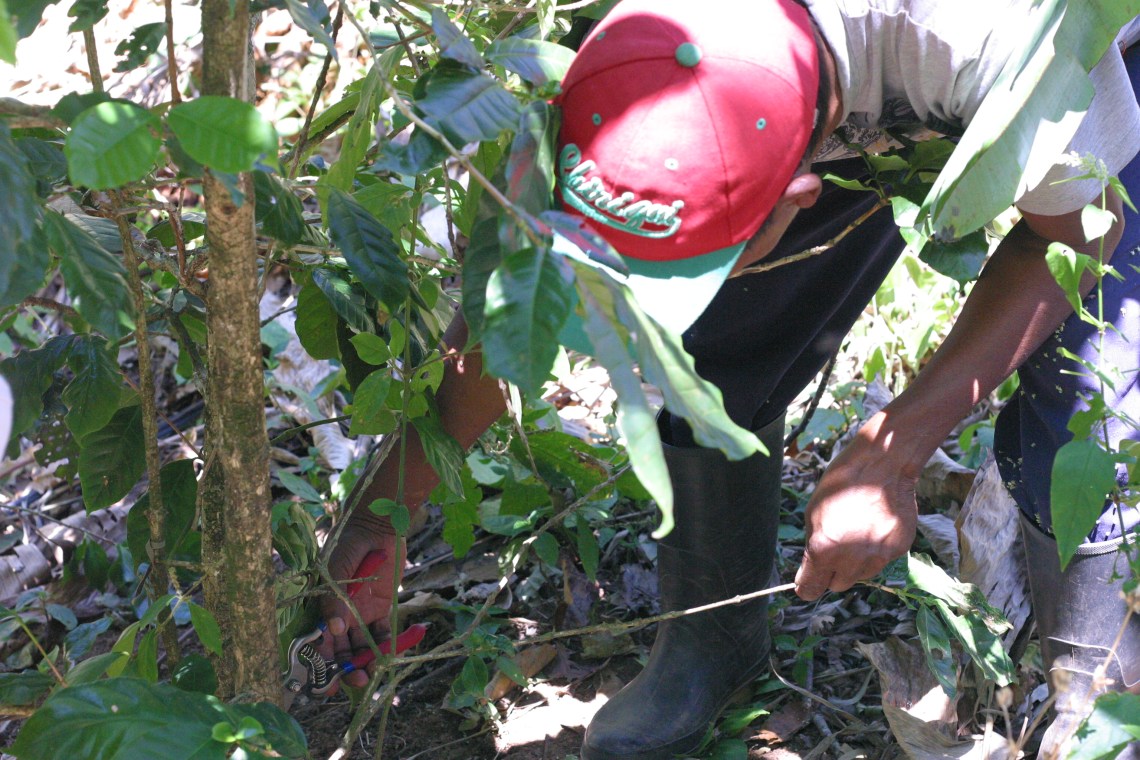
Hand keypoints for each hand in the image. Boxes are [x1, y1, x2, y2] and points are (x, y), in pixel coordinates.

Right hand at [317, 514, 403, 690]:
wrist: (377, 526)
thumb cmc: (349, 544)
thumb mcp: (335, 571)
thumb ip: (334, 599)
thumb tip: (332, 630)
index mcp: (323, 608)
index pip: (318, 641)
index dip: (320, 664)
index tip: (325, 683)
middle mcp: (342, 615)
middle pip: (341, 650)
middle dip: (346, 669)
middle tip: (355, 681)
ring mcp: (362, 614)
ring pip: (362, 646)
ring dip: (366, 662)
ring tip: (371, 674)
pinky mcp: (383, 609)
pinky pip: (385, 633)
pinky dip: (389, 645)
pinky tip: (391, 655)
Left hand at [794, 412, 918, 599]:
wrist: (883, 465)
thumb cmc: (842, 483)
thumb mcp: (813, 513)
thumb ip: (811, 546)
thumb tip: (809, 568)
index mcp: (824, 549)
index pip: (811, 589)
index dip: (806, 586)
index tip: (805, 583)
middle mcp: (852, 559)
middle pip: (837, 585)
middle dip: (832, 573)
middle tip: (834, 548)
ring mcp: (878, 557)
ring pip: (861, 575)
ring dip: (855, 563)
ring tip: (857, 531)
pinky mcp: (898, 550)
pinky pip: (881, 561)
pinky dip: (875, 550)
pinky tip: (874, 526)